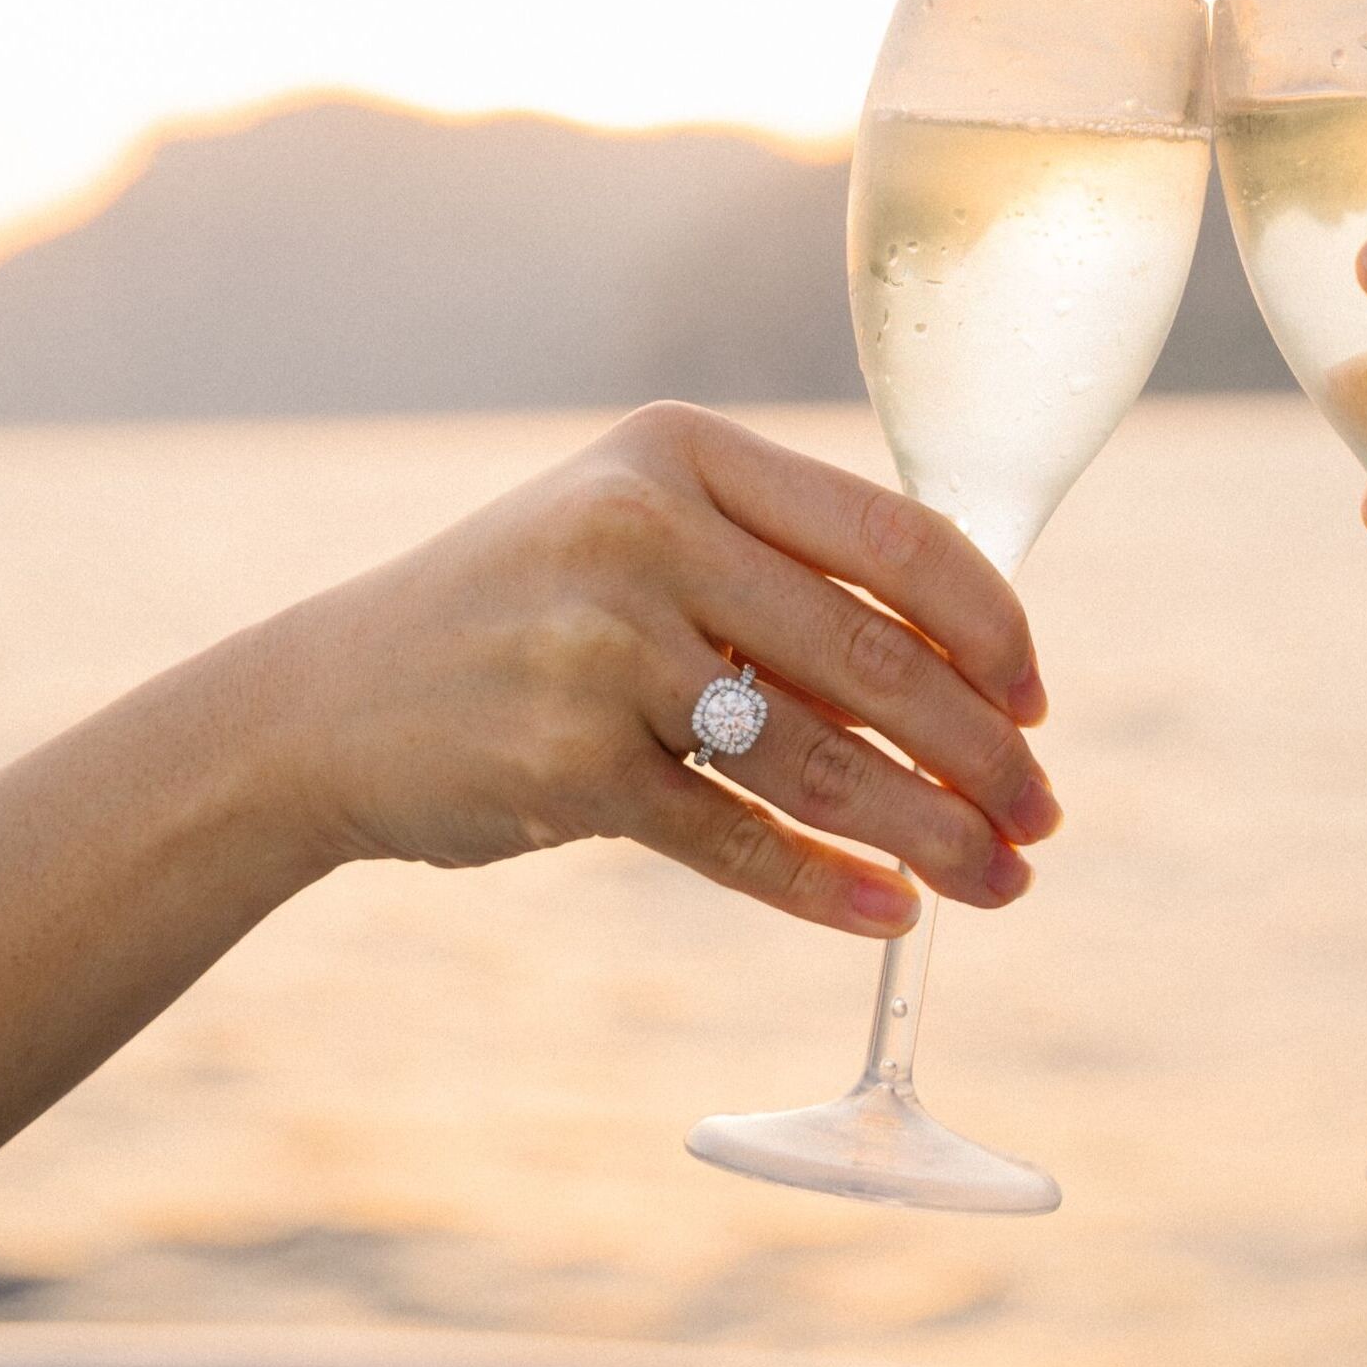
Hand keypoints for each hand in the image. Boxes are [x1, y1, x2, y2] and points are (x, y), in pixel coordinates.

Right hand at [247, 402, 1057, 931]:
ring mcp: (599, 647)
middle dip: (982, 751)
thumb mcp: (635, 539)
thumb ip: (778, 574)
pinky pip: (736, 837)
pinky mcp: (566, 764)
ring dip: (931, 832)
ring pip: (822, 759)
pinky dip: (826, 885)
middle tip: (1041, 816)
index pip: (895, 534)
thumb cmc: (523, 617)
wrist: (325, 703)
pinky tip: (890, 913)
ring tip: (997, 882)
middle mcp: (643, 529)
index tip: (1037, 701)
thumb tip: (967, 681)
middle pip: (876, 656)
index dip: (991, 627)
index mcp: (682, 452)